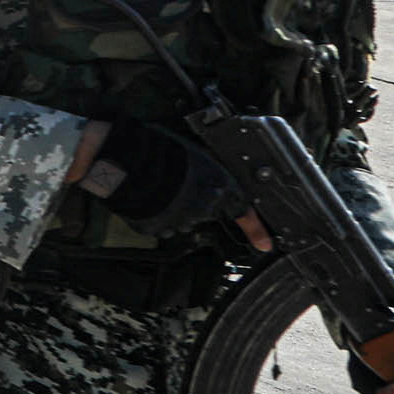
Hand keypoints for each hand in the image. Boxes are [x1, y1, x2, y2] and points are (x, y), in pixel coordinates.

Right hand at [93, 120, 258, 242]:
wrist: (128, 158)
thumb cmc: (160, 148)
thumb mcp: (195, 154)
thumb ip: (207, 172)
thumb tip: (207, 174)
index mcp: (217, 187)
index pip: (243, 212)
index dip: (256, 230)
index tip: (264, 245)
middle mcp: (204, 209)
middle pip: (205, 211)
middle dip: (194, 202)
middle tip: (176, 184)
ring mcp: (180, 221)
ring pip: (181, 218)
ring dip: (173, 208)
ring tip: (155, 187)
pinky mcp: (157, 228)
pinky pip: (159, 224)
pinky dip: (153, 214)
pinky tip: (144, 198)